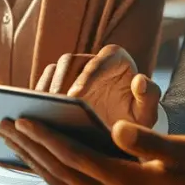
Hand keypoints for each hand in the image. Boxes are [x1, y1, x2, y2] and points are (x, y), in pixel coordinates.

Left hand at [0, 117, 184, 184]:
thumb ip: (148, 140)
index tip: (22, 119)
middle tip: (3, 126)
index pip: (75, 157)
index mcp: (128, 184)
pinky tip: (41, 163)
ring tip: (13, 142)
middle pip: (60, 172)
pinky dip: (52, 175)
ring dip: (35, 162)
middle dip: (30, 148)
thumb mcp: (183, 151)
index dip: (47, 137)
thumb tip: (117, 128)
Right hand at [39, 45, 160, 128]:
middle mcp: (92, 59)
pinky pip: (44, 82)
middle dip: (60, 83)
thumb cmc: (137, 116)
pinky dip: (38, 95)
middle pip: (70, 62)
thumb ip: (150, 96)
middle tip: (52, 104)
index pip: (99, 61)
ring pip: (54, 70)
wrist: (125, 126)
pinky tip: (34, 114)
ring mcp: (74, 70)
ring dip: (45, 88)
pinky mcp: (59, 82)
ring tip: (39, 109)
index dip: (86, 77)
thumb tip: (139, 81)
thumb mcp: (148, 111)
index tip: (76, 97)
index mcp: (116, 58)